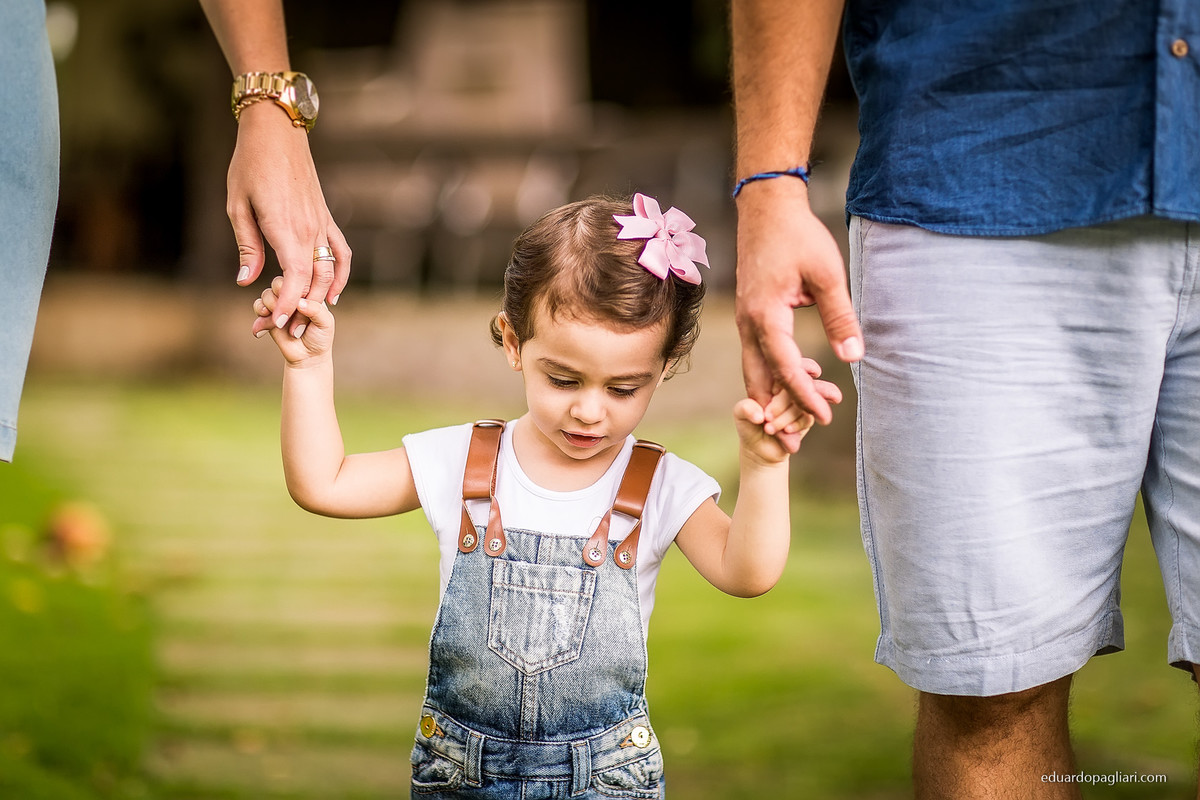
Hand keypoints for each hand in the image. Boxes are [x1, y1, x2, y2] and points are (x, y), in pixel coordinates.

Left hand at [229, 103, 350, 336]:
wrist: (277, 132)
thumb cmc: (250, 165)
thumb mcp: (237, 205)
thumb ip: (248, 245)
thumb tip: (248, 280)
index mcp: (284, 227)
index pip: (293, 277)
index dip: (286, 304)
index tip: (274, 324)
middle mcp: (308, 229)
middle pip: (311, 281)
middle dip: (297, 310)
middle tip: (280, 332)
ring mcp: (321, 224)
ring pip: (328, 270)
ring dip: (319, 299)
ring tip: (304, 319)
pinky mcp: (326, 218)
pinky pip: (341, 252)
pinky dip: (341, 275)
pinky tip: (333, 293)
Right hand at [253, 276, 333, 364]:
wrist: (307, 357)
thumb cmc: (320, 337)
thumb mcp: (325, 323)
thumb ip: (316, 310)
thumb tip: (299, 301)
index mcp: (309, 291)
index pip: (298, 279)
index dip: (296, 292)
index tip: (301, 308)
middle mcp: (292, 295)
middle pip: (279, 283)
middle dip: (282, 298)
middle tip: (290, 315)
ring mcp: (279, 304)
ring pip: (267, 294)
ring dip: (271, 307)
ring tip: (279, 323)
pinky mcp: (268, 315)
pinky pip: (258, 306)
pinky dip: (261, 315)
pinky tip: (267, 326)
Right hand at [734, 178, 861, 437]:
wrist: (766, 207)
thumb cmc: (798, 236)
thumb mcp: (827, 275)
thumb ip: (840, 317)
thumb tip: (855, 356)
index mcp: (766, 316)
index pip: (786, 367)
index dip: (804, 396)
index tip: (823, 418)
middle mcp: (750, 324)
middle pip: (759, 380)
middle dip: (775, 413)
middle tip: (790, 446)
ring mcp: (747, 320)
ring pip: (755, 370)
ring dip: (771, 398)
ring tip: (788, 426)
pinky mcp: (751, 315)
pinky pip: (758, 355)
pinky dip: (771, 376)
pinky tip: (790, 385)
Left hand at [734, 389, 814, 465]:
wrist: (759, 447)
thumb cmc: (749, 424)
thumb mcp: (740, 414)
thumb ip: (746, 409)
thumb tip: (760, 414)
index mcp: (772, 381)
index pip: (781, 378)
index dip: (775, 396)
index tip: (765, 412)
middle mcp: (788, 388)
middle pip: (795, 388)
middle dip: (780, 406)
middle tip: (767, 419)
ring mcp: (800, 402)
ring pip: (803, 403)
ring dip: (787, 417)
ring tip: (770, 428)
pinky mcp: (806, 417)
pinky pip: (807, 417)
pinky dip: (796, 424)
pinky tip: (786, 430)